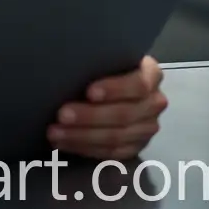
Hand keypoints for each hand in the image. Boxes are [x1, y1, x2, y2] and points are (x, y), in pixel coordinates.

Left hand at [48, 56, 166, 161]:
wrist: (115, 84)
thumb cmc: (104, 63)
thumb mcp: (107, 55)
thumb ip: (98, 59)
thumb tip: (65, 61)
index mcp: (151, 75)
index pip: (137, 85)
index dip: (114, 89)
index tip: (88, 92)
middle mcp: (154, 103)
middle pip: (124, 114)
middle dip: (89, 116)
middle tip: (61, 115)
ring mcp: (147, 128)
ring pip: (116, 137)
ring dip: (81, 136)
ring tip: (55, 132)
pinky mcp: (135, 147)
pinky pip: (110, 153)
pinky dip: (84, 148)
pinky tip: (64, 143)